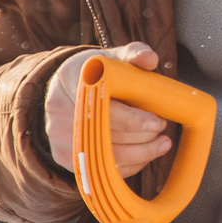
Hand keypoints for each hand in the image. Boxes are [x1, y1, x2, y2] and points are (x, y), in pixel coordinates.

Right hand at [44, 43, 173, 179]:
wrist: (67, 90)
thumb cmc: (95, 73)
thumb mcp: (112, 58)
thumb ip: (133, 54)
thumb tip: (150, 59)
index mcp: (71, 80)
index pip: (103, 107)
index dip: (133, 119)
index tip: (157, 121)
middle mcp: (59, 110)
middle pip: (105, 134)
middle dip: (141, 136)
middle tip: (162, 129)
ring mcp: (59, 137)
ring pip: (105, 155)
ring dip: (140, 153)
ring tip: (161, 143)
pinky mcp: (65, 157)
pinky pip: (100, 168)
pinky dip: (128, 165)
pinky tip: (145, 155)